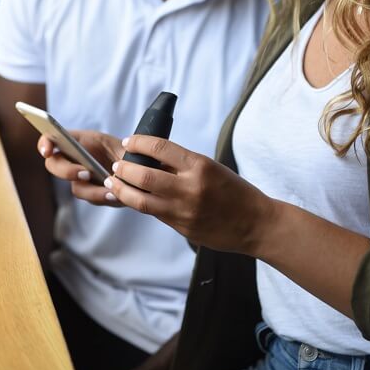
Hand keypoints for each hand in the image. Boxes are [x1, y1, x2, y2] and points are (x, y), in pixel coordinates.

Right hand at [38, 130, 124, 205]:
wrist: (140, 167)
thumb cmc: (127, 151)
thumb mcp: (120, 142)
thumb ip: (109, 148)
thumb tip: (100, 157)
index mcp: (77, 141)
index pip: (51, 139)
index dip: (44, 144)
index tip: (47, 151)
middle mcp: (73, 159)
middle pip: (54, 165)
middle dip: (66, 171)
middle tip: (85, 173)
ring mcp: (80, 179)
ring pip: (75, 188)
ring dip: (91, 190)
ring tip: (108, 188)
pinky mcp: (92, 193)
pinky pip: (91, 198)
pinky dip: (102, 196)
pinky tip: (114, 195)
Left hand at [104, 135, 274, 254]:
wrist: (256, 223)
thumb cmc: (234, 191)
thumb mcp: (210, 167)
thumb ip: (181, 164)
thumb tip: (149, 156)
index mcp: (199, 166)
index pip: (160, 147)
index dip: (139, 142)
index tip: (129, 141)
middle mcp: (190, 188)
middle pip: (143, 175)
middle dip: (123, 168)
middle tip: (116, 164)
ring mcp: (184, 211)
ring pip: (141, 200)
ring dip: (122, 189)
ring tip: (113, 182)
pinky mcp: (182, 228)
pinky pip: (153, 213)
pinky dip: (139, 203)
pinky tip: (131, 197)